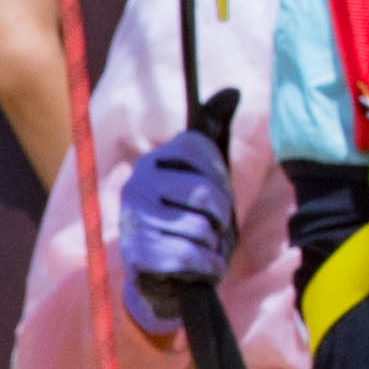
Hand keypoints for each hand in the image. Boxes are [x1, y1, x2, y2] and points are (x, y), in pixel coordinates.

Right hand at [116, 129, 236, 290]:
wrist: (164, 277)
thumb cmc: (190, 219)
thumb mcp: (207, 175)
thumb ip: (216, 135)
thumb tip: (232, 91)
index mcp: (154, 163)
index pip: (200, 148)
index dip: (218, 172)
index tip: (214, 187)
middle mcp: (138, 186)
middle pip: (208, 192)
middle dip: (221, 214)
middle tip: (210, 225)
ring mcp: (136, 220)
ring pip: (201, 227)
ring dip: (213, 243)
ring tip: (200, 245)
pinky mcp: (140, 255)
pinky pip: (191, 257)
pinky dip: (205, 265)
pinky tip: (196, 265)